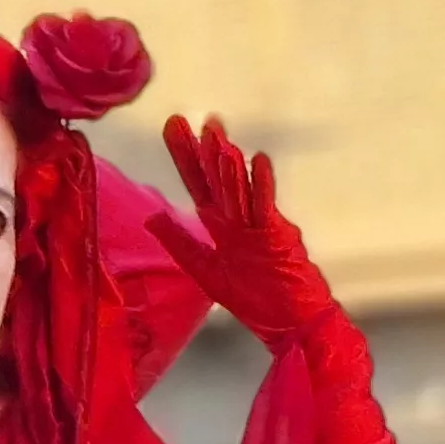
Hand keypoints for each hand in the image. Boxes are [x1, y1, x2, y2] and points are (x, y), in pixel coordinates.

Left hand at [158, 115, 336, 348]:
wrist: (293, 325)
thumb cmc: (257, 301)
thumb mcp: (206, 271)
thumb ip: (181, 243)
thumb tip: (151, 216)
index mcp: (222, 226)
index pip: (199, 183)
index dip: (186, 155)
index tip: (174, 124)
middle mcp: (239, 220)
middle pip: (217, 179)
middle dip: (204, 149)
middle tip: (193, 118)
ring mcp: (260, 227)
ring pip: (239, 190)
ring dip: (227, 164)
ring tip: (216, 135)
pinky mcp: (277, 239)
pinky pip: (266, 210)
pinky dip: (261, 187)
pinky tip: (257, 162)